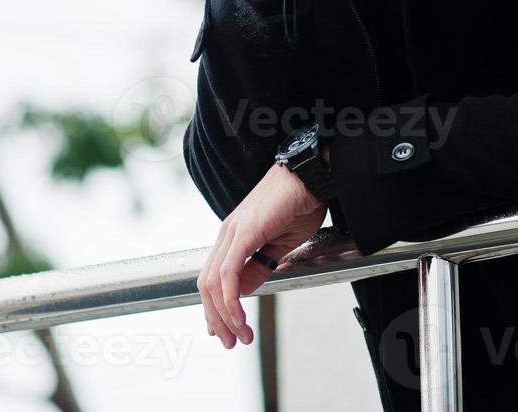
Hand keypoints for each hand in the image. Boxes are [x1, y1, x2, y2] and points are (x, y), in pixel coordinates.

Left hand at [197, 162, 327, 348]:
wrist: (310, 175)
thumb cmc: (300, 203)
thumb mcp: (281, 245)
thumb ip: (260, 266)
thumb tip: (245, 291)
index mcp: (234, 236)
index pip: (214, 278)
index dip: (216, 308)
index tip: (225, 331)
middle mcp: (228, 234)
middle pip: (208, 284)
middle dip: (217, 319)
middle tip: (230, 342)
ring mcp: (233, 232)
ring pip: (214, 283)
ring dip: (225, 316)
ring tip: (240, 336)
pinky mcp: (243, 232)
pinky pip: (229, 273)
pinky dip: (231, 300)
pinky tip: (239, 317)